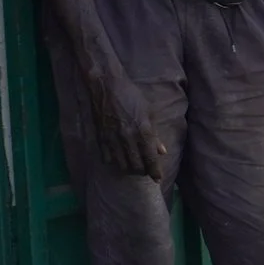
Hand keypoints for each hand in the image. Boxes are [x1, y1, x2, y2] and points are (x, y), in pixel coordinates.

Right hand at [86, 63, 166, 180]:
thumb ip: (155, 134)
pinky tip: (118, 159)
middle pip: (136, 166)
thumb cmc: (132, 96)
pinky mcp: (101, 138)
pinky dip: (114, 162)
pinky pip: (108, 158)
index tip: (158, 179)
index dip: (155, 172)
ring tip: (133, 167)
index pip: (151, 159)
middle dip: (143, 172)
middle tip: (145, 170)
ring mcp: (113, 140)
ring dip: (129, 169)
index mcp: (143, 131)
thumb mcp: (149, 112)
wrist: (107, 85)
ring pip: (122, 165)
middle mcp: (128, 139)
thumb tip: (162, 151)